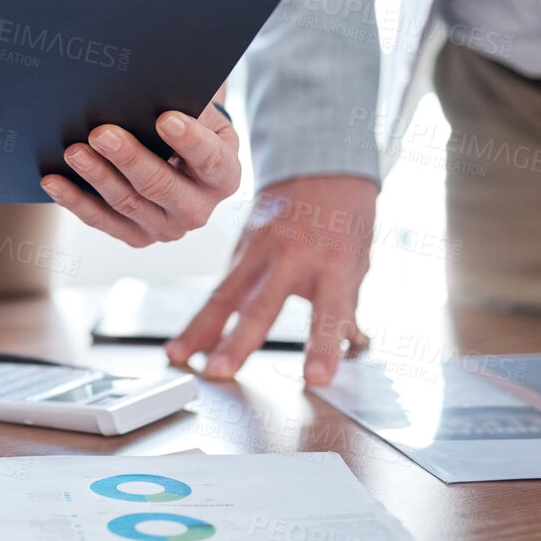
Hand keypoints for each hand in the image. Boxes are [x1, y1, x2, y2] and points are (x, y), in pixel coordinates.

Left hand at [40, 104, 240, 244]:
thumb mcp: (198, 111)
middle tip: (101, 133)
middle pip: (162, 186)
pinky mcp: (136, 237)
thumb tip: (143, 88)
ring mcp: (166, 228)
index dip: (190, 141)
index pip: (210, 160)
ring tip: (73, 151)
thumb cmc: (189, 125)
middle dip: (129, 158)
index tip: (165, 118)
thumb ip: (182, 102)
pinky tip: (53, 181)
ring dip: (96, 176)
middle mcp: (199, 209)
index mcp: (224, 175)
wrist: (179, 157)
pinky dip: (75, 200)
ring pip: (127, 204)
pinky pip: (101, 220)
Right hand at [166, 175, 375, 384]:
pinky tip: (184, 342)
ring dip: (201, 331)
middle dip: (238, 341)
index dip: (323, 346)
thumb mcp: (358, 259)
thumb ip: (347, 305)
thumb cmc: (344, 213)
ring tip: (182, 358)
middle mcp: (291, 257)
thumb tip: (351, 346)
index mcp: (333, 262)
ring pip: (225, 296)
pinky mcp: (239, 249)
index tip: (316, 377)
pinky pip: (218, 287)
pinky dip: (201, 317)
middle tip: (220, 371)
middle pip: (260, 305)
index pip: (329, 312)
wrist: (321, 162)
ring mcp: (259, 251)